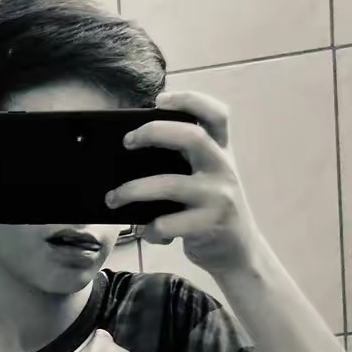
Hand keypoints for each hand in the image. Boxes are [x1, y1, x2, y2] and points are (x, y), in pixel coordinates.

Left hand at [105, 91, 263, 276]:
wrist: (239, 252)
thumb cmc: (210, 210)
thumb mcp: (207, 180)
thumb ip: (185, 163)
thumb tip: (133, 153)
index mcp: (222, 152)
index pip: (216, 114)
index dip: (189, 99)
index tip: (160, 99)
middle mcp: (223, 169)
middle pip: (191, 137)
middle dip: (153, 133)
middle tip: (127, 142)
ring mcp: (218, 197)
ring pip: (169, 185)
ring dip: (133, 190)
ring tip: (113, 198)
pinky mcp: (209, 225)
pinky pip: (167, 223)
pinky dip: (149, 229)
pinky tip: (146, 232)